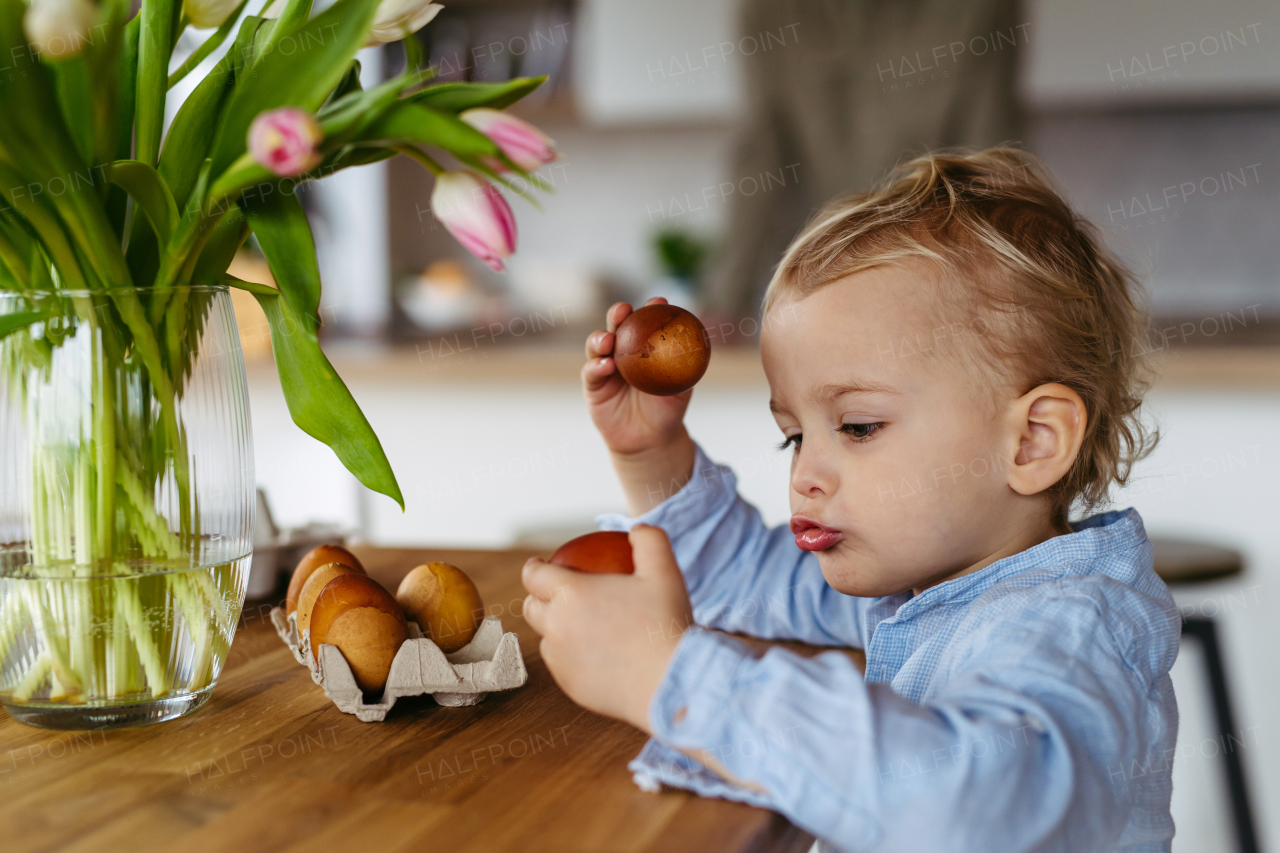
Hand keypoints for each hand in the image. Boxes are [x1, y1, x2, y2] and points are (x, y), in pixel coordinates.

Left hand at [521, 524, 693, 732]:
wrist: (670, 682)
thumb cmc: (665, 624)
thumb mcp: (664, 572)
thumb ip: (649, 541)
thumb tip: (637, 530)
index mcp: (571, 595)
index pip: (533, 575)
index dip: (534, 567)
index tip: (541, 565)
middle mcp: (557, 627)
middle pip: (531, 608)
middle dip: (538, 598)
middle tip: (559, 595)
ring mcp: (560, 660)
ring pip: (547, 640)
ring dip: (557, 630)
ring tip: (583, 628)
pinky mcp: (570, 685)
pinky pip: (563, 667)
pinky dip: (573, 658)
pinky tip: (596, 656)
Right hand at [583, 298, 692, 456]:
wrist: (649, 440)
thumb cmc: (667, 410)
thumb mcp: (681, 390)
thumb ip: (686, 369)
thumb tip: (696, 348)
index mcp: (645, 346)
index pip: (646, 322)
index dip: (651, 308)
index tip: (658, 301)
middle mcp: (623, 351)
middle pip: (617, 326)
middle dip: (618, 313)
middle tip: (624, 310)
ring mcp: (606, 365)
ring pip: (598, 344)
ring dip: (601, 338)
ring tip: (608, 340)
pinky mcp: (593, 384)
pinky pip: (592, 371)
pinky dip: (597, 366)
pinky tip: (606, 365)